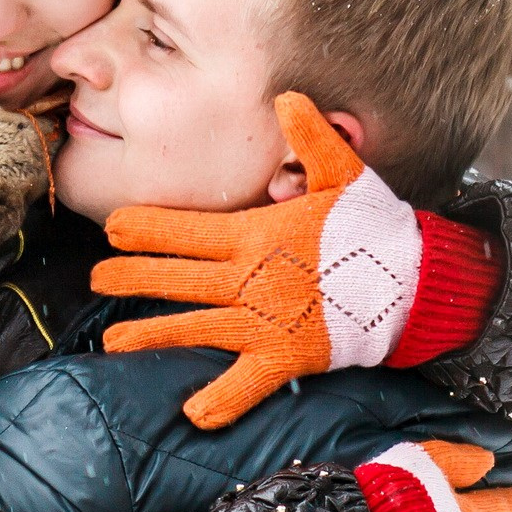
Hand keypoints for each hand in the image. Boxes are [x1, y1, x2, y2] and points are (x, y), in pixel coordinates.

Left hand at [92, 93, 427, 428]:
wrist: (414, 283)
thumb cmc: (375, 228)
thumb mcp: (345, 174)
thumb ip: (311, 138)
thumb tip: (287, 97)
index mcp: (256, 236)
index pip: (188, 229)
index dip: (147, 228)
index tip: (113, 227)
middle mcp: (250, 281)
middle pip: (179, 279)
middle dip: (134, 277)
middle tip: (97, 278)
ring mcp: (263, 323)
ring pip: (194, 329)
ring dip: (152, 334)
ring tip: (113, 341)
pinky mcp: (285, 358)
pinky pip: (245, 384)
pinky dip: (220, 401)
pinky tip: (192, 414)